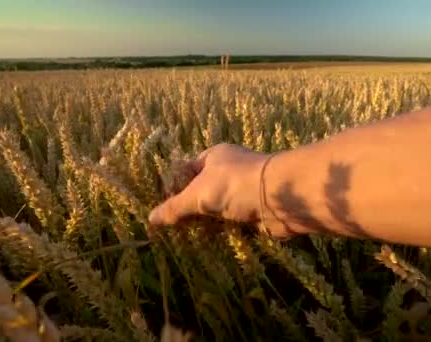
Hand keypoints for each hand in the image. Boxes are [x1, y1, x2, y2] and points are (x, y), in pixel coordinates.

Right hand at [148, 143, 290, 237]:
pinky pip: (231, 224)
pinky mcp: (252, 212)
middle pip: (202, 192)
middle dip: (188, 210)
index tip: (160, 208)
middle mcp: (229, 172)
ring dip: (204, 224)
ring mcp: (242, 193)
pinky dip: (220, 233)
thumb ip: (175, 207)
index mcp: (215, 157)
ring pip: (216, 210)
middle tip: (168, 229)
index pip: (187, 170)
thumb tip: (150, 218)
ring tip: (182, 241)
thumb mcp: (199, 194)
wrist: (280, 198)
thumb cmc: (236, 184)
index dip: (173, 187)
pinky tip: (206, 245)